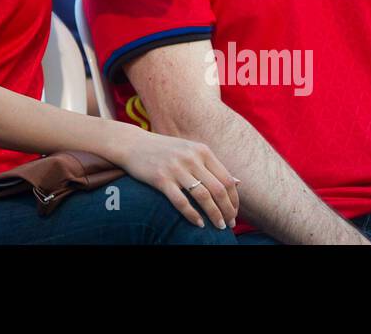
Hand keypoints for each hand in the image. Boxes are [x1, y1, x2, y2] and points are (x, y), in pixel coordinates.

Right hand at [116, 127, 239, 228]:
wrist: (132, 144)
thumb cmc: (165, 150)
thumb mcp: (191, 151)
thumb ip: (212, 166)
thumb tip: (238, 182)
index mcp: (202, 150)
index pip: (227, 179)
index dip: (234, 199)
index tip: (234, 213)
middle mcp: (191, 158)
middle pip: (218, 190)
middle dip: (227, 210)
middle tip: (229, 225)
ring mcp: (176, 168)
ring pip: (203, 196)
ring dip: (214, 214)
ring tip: (218, 226)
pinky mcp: (161, 178)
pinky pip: (181, 201)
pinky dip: (192, 215)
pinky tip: (198, 223)